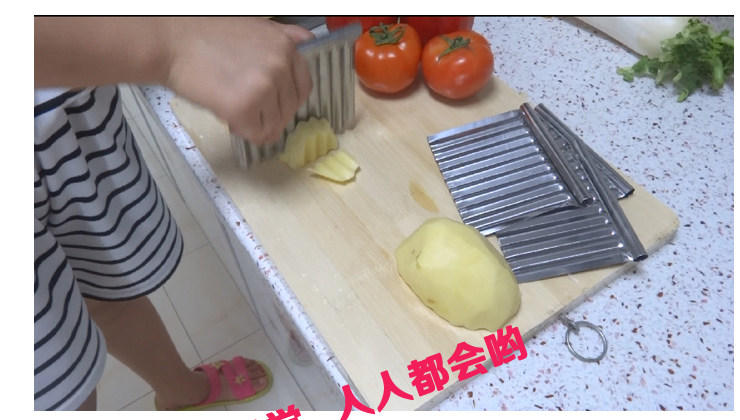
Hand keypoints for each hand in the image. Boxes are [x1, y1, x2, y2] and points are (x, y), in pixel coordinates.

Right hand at [164, 18, 313, 144]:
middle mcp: (280, 66)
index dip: (285, 100)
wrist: (169, 41)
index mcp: (285, 47)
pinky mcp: (243, 107)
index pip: (303, 88)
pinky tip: (226, 114)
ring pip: (273, 125)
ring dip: (255, 123)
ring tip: (231, 106)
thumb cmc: (204, 32)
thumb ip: (283, 36)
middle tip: (245, 106)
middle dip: (269, 114)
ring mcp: (263, 87)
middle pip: (289, 110)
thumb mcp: (253, 26)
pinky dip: (242, 130)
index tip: (271, 103)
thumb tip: (306, 41)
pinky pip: (255, 134)